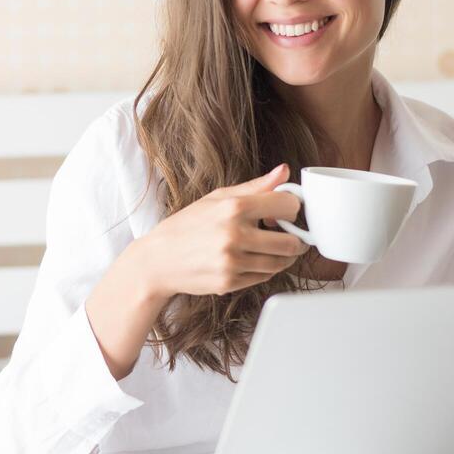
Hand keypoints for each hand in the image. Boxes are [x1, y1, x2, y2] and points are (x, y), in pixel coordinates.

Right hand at [136, 164, 308, 298]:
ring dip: (283, 257)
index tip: (286, 212)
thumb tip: (284, 171)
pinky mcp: (229, 282)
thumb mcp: (217, 198)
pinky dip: (265, 270)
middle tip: (288, 235)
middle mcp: (234, 235)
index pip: (288, 206)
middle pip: (290, 241)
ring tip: (272, 248)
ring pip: (280, 263)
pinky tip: (253, 260)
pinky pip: (263, 277)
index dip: (292, 209)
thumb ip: (255, 186)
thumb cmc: (187, 225)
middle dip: (294, 239)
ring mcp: (232, 261)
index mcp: (233, 207)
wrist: (158, 260)